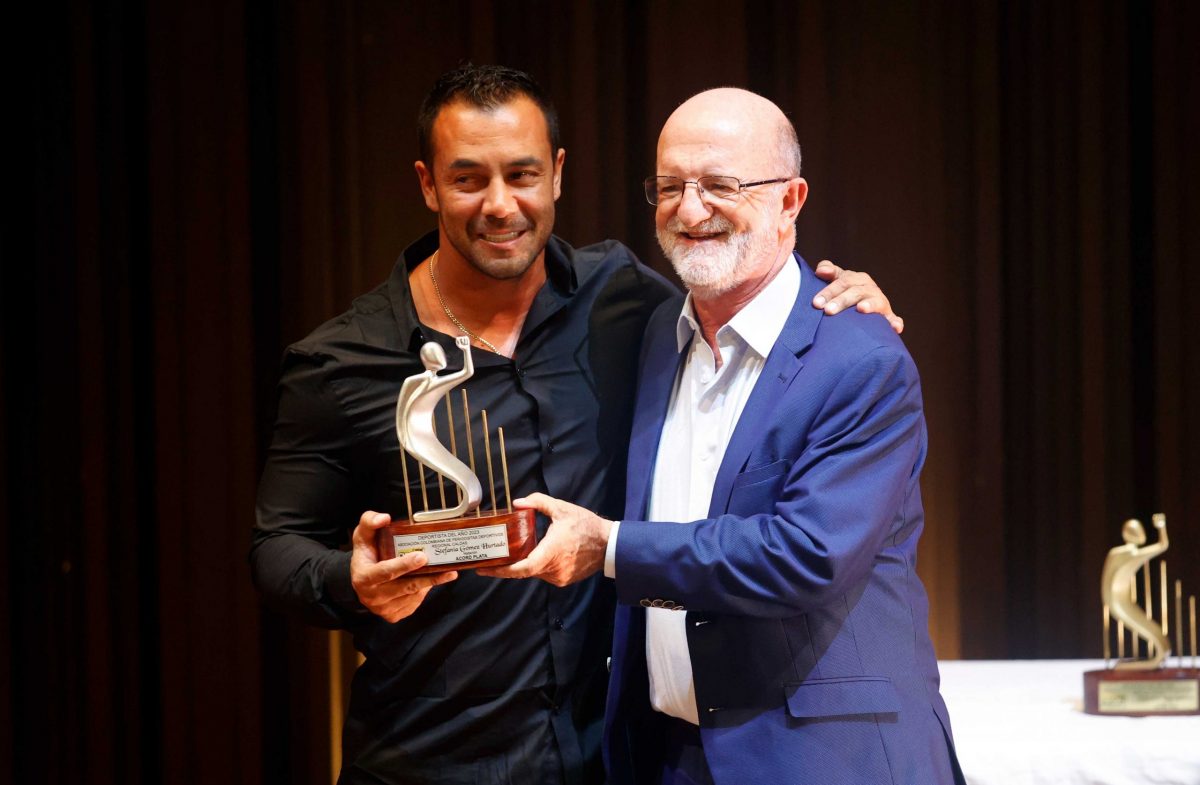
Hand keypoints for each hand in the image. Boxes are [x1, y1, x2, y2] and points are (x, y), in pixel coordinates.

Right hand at [350, 510, 457, 622]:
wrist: (361, 581)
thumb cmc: (366, 555)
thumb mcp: (362, 536)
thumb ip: (370, 522)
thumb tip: (384, 518)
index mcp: (364, 578)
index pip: (385, 572)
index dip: (404, 565)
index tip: (422, 557)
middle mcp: (373, 597)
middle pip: (405, 587)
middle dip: (428, 578)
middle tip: (448, 569)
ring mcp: (384, 609)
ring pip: (413, 595)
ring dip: (430, 583)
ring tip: (445, 571)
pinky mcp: (394, 615)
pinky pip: (415, 602)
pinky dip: (424, 590)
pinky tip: (429, 579)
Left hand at [476, 493, 611, 586]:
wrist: (609, 544)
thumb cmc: (586, 526)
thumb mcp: (562, 509)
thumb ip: (538, 503)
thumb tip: (517, 503)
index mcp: (550, 553)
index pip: (521, 568)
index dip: (501, 570)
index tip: (485, 568)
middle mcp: (553, 569)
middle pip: (524, 571)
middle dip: (507, 566)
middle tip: (491, 559)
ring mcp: (559, 577)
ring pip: (534, 573)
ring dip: (525, 564)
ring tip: (512, 553)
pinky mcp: (564, 580)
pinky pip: (545, 574)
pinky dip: (538, 566)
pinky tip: (535, 554)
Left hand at [812, 260, 903, 333]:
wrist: (864, 304)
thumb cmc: (847, 292)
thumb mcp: (839, 280)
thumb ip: (829, 271)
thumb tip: (821, 270)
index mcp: (857, 279)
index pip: (842, 281)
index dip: (829, 291)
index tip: (816, 303)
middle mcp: (870, 288)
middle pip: (855, 292)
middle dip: (841, 301)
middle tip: (828, 311)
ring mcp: (880, 302)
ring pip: (875, 302)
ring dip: (868, 305)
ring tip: (861, 309)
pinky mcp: (889, 317)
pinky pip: (894, 319)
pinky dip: (895, 322)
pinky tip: (894, 327)